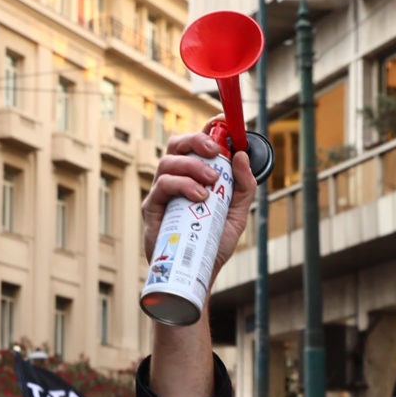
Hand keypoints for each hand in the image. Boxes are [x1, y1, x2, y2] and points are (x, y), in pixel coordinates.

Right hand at [140, 131, 255, 277]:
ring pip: (168, 162)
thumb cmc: (212, 244)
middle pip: (177, 145)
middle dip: (196, 140)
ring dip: (192, 166)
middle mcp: (175, 179)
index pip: (195, 144)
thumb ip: (243, 187)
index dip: (206, 128)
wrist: (198, 274)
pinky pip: (162, 185)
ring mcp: (161, 193)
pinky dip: (182, 185)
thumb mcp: (237, 214)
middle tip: (216, 152)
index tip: (221, 122)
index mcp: (194, 176)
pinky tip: (199, 196)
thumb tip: (242, 156)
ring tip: (210, 183)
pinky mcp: (152, 208)